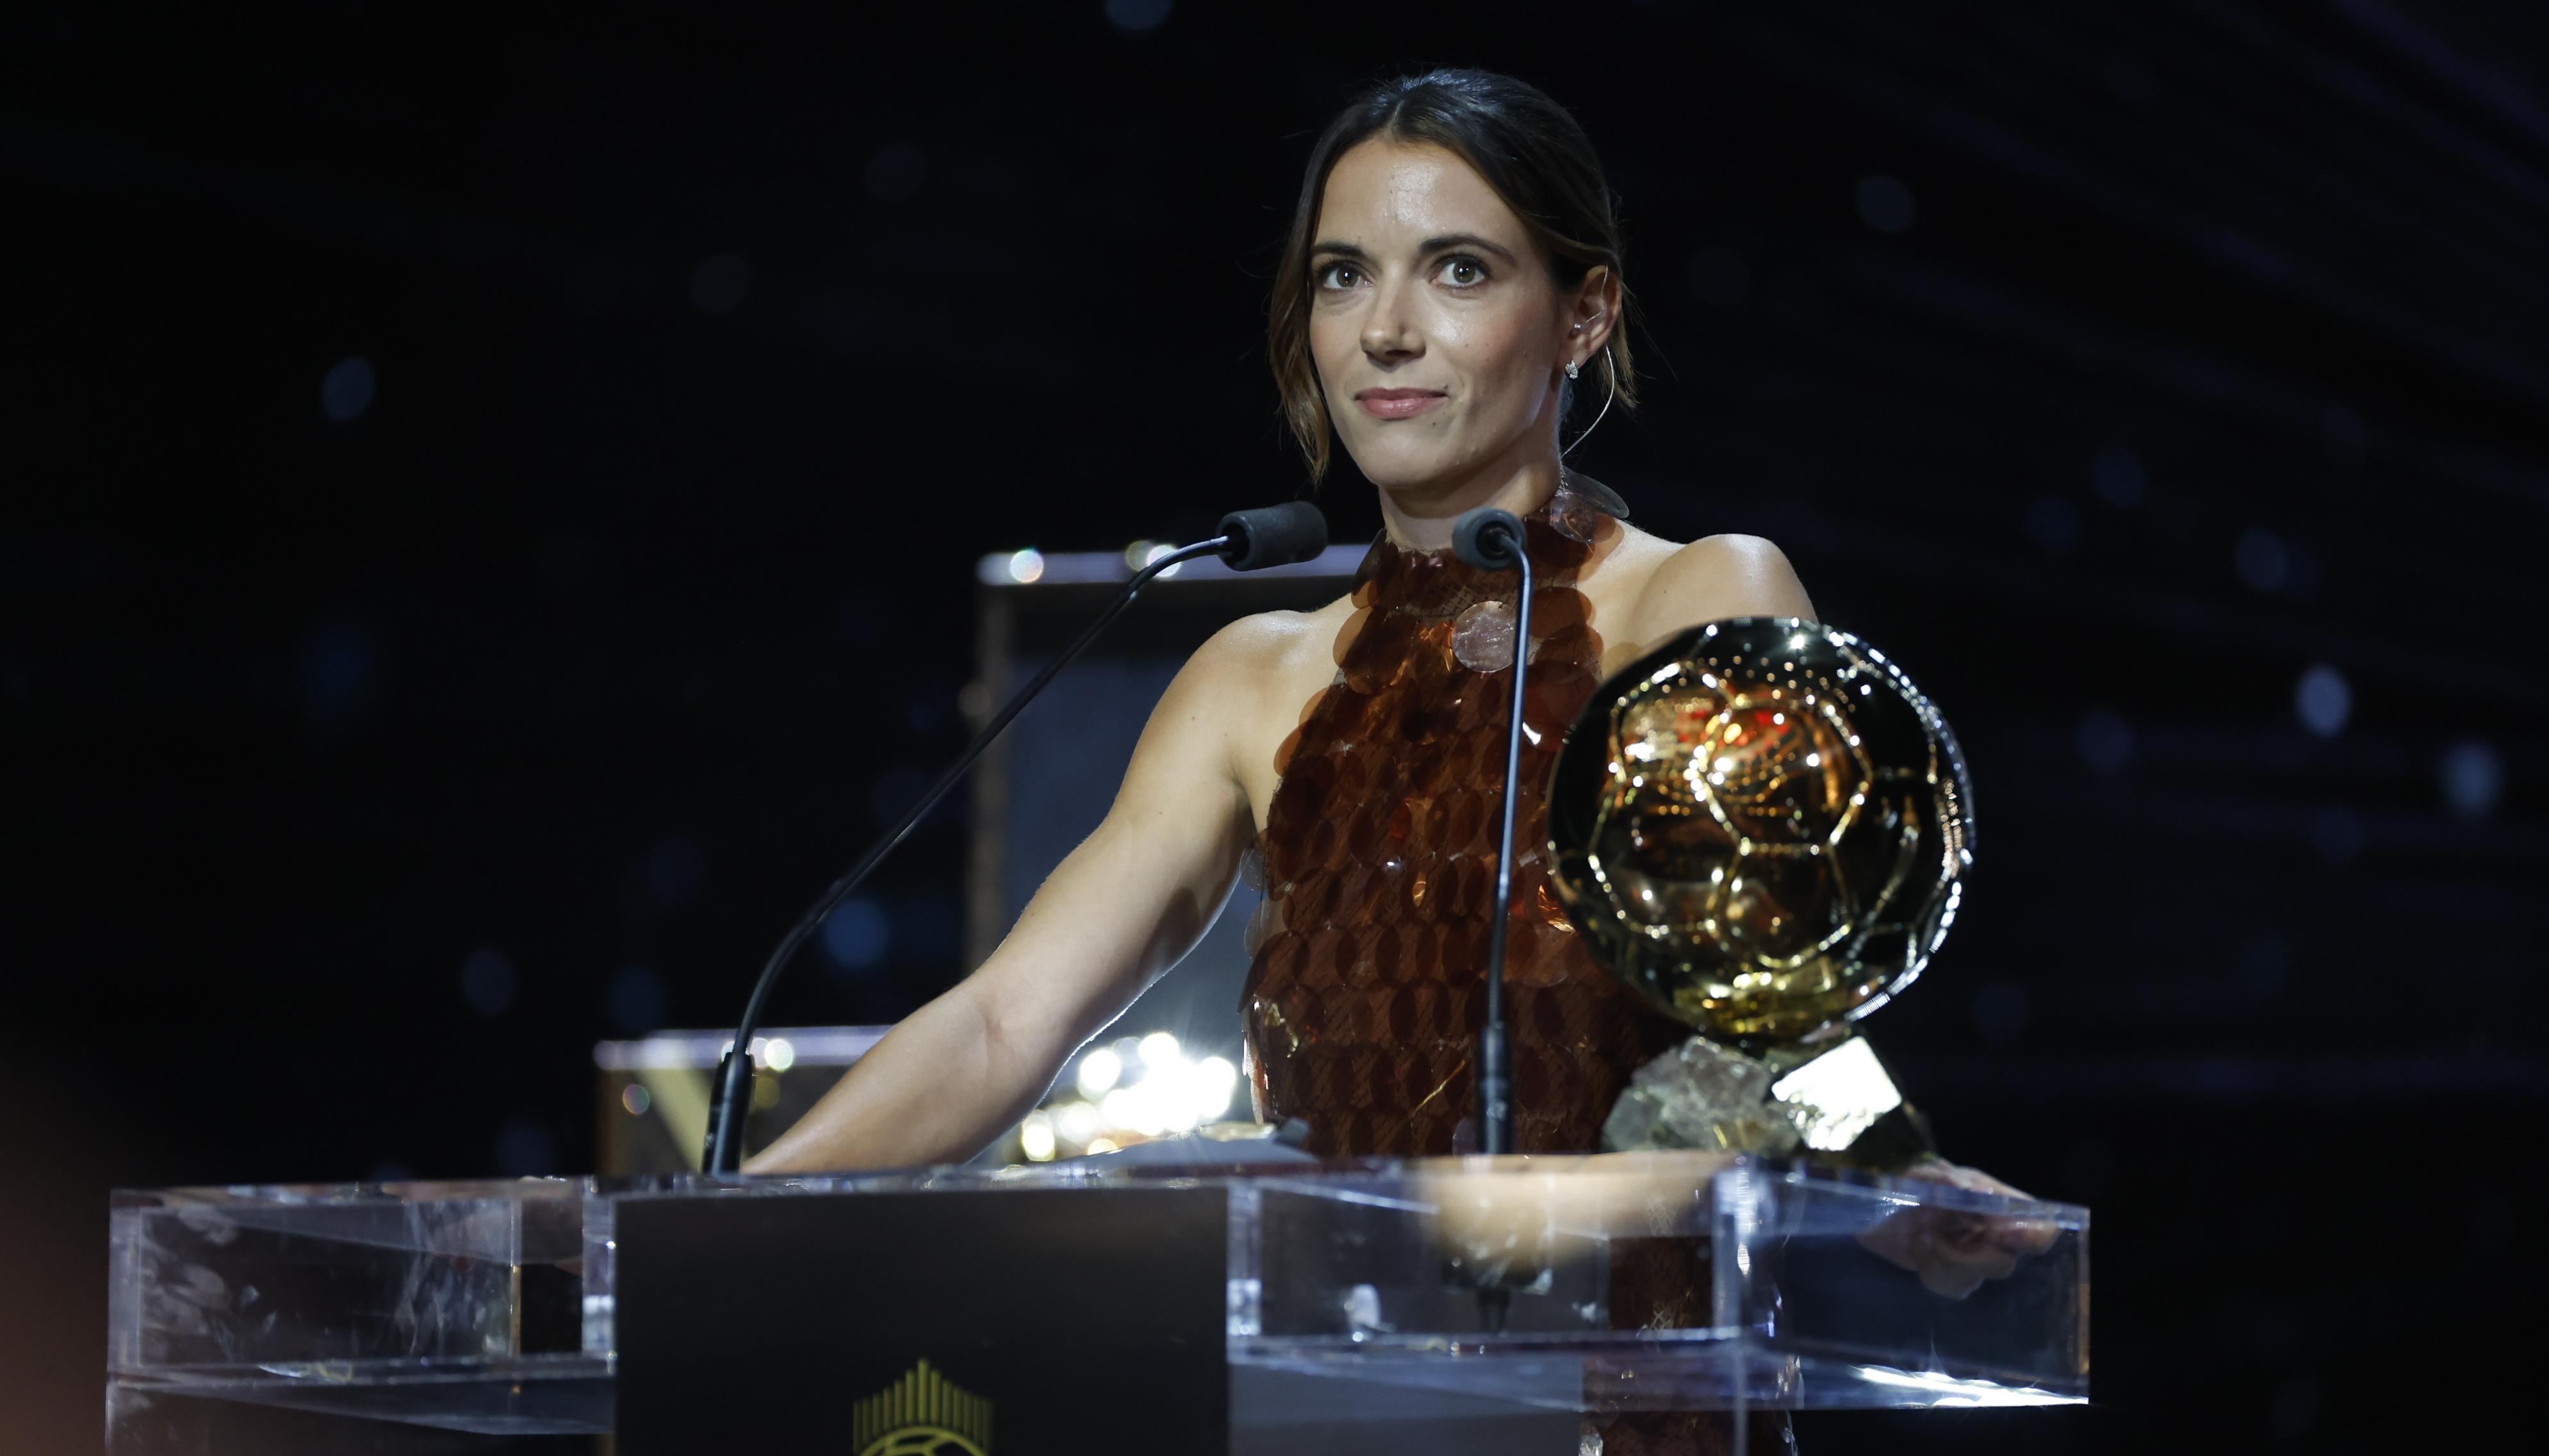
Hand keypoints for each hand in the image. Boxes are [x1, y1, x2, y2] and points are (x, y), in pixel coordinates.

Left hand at [1854, 1158, 2063, 1298]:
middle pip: (2005, 1262)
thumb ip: (1952, 1184)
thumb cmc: (1901, 1184)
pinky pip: (1954, 1289)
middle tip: (1932, 1233)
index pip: (2041, 1227)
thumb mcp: (1923, 1176)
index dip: (2032, 1237)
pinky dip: (1930, 1270)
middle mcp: (1992, 1233)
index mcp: (1996, 1203)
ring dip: (1941, 1260)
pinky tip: (1917, 1251)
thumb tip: (1985, 1194)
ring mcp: (1974, 1257)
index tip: (2001, 1236)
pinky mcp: (1953, 1276)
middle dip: (1966, 1254)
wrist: (1867, 1210)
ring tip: (1920, 1237)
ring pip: (1977, 1279)